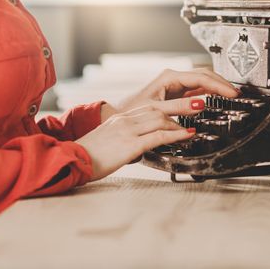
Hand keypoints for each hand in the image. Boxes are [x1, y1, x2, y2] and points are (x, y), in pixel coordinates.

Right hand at [76, 105, 194, 179]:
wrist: (71, 161)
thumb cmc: (87, 156)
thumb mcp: (107, 141)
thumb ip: (123, 137)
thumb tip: (137, 144)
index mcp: (119, 119)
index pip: (149, 108)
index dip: (169, 108)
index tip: (182, 110)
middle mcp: (124, 120)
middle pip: (158, 109)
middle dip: (181, 108)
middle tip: (199, 108)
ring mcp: (127, 130)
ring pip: (160, 119)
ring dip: (181, 122)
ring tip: (196, 124)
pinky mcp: (129, 144)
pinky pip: (158, 136)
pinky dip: (176, 135)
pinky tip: (187, 136)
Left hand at [102, 68, 238, 119]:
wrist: (121, 116)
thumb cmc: (133, 111)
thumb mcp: (156, 110)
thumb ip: (178, 108)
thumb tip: (199, 104)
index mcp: (169, 77)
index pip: (201, 77)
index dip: (219, 85)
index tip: (232, 93)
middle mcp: (174, 78)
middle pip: (205, 76)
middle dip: (222, 83)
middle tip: (237, 94)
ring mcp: (176, 84)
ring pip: (203, 81)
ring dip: (218, 87)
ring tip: (232, 95)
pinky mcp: (177, 92)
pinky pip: (198, 89)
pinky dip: (210, 92)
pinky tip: (218, 97)